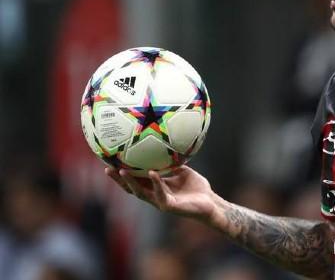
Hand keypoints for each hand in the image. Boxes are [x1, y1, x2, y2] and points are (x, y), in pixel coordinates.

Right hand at [105, 166, 220, 223]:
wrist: (210, 203)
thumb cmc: (196, 188)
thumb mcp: (182, 171)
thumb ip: (172, 163)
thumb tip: (165, 145)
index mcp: (156, 188)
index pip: (135, 181)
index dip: (123, 174)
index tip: (111, 162)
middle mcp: (155, 196)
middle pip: (132, 189)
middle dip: (119, 180)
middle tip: (108, 168)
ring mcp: (161, 202)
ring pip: (141, 193)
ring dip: (131, 182)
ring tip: (122, 171)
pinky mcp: (170, 206)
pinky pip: (160, 193)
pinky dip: (156, 183)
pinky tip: (151, 173)